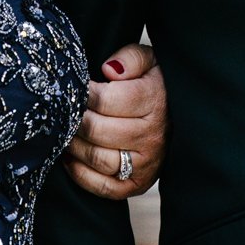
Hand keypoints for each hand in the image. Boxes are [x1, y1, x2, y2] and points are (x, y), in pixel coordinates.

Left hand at [66, 41, 165, 198]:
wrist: (179, 119)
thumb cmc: (156, 85)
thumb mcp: (150, 61)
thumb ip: (130, 58)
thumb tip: (109, 69)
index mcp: (154, 102)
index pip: (105, 100)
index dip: (83, 93)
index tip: (76, 87)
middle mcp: (152, 136)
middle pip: (97, 130)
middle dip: (74, 118)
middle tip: (64, 110)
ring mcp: (146, 164)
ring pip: (97, 158)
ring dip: (73, 145)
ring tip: (65, 131)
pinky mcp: (137, 185)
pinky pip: (102, 186)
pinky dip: (80, 173)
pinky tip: (71, 156)